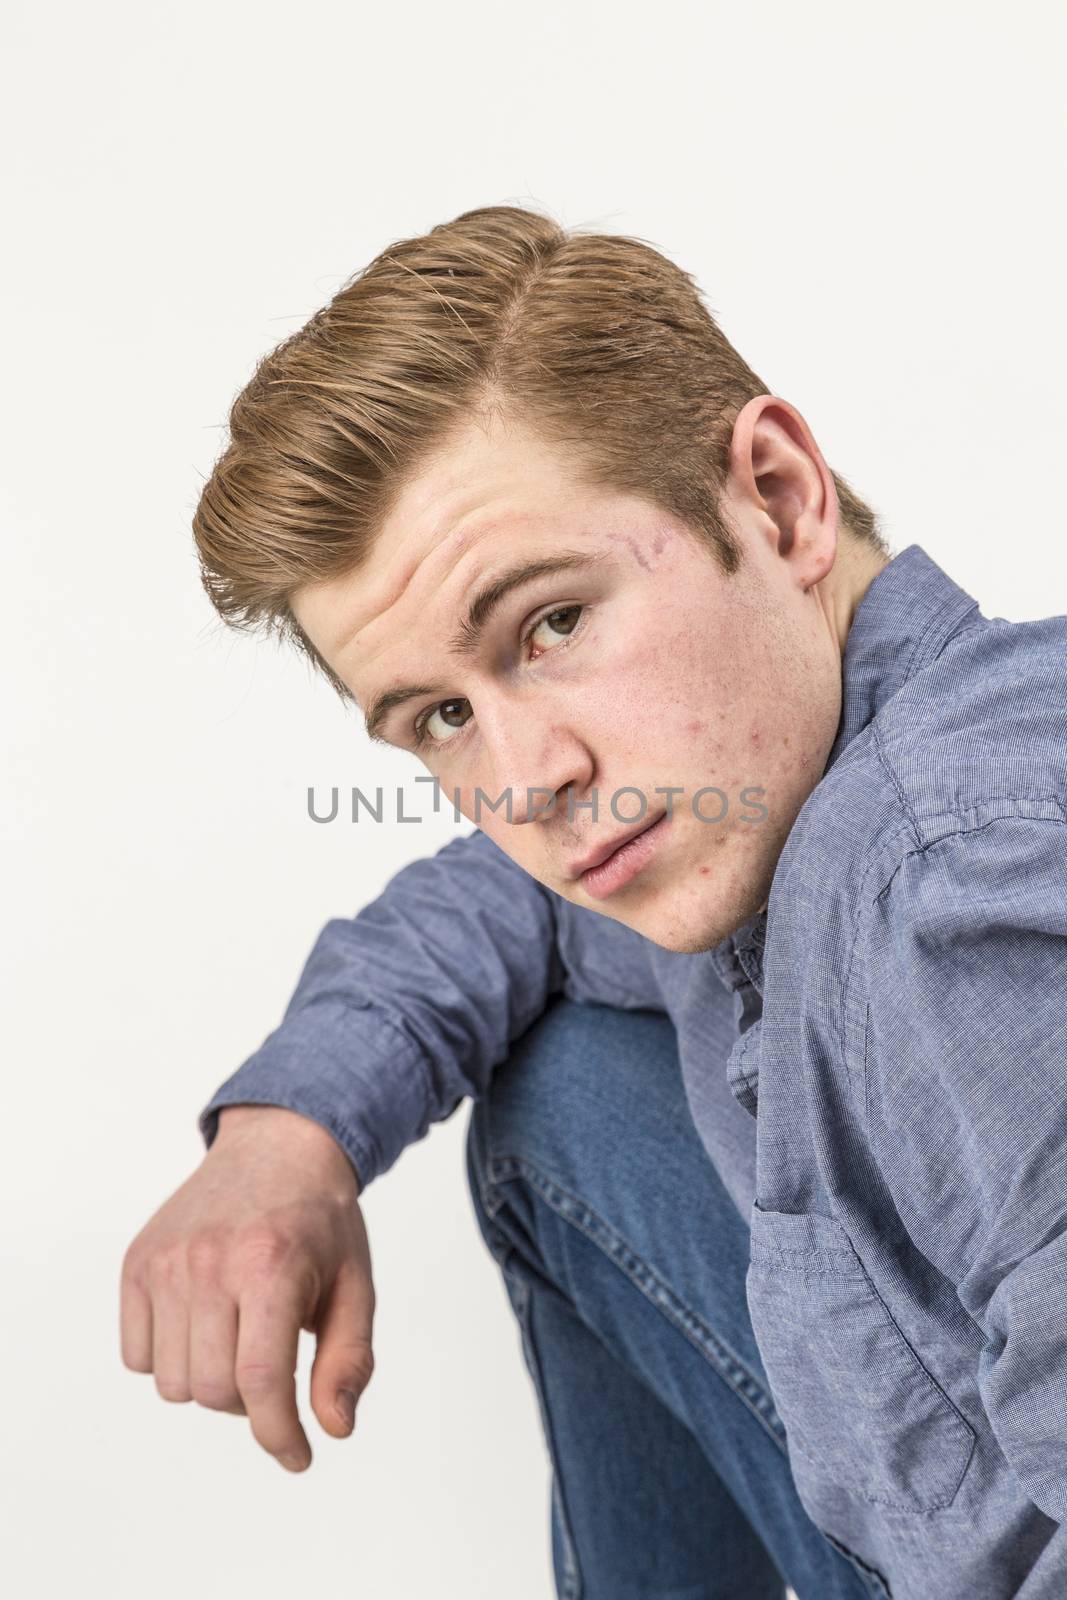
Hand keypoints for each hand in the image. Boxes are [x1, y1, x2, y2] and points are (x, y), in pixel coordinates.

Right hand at [120, 1104, 373, 1471]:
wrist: (278, 1148)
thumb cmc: (321, 1224)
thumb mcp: (355, 1286)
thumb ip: (348, 1361)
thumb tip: (334, 1429)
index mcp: (271, 1265)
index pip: (262, 1381)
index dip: (279, 1435)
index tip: (298, 1457)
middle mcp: (210, 1261)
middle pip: (214, 1391)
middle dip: (251, 1402)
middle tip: (275, 1367)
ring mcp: (166, 1261)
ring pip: (172, 1383)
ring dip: (209, 1383)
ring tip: (241, 1341)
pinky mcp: (137, 1262)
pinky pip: (137, 1356)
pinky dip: (170, 1359)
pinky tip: (205, 1325)